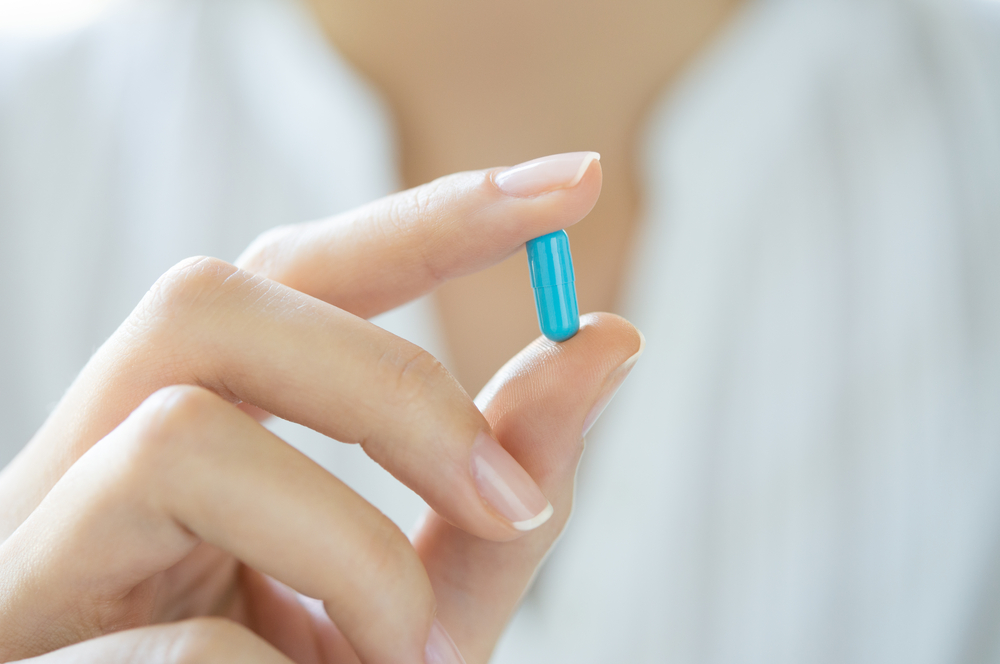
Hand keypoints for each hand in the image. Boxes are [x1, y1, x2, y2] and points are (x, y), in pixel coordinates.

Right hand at [0, 153, 641, 663]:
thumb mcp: (421, 596)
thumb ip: (499, 484)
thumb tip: (608, 338)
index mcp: (182, 429)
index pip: (291, 275)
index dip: (428, 218)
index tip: (571, 182)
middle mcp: (85, 459)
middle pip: (209, 298)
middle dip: (397, 384)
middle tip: (514, 501)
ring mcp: (35, 548)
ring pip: (177, 436)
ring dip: (349, 548)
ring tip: (408, 656)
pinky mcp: (20, 646)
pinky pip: (175, 640)